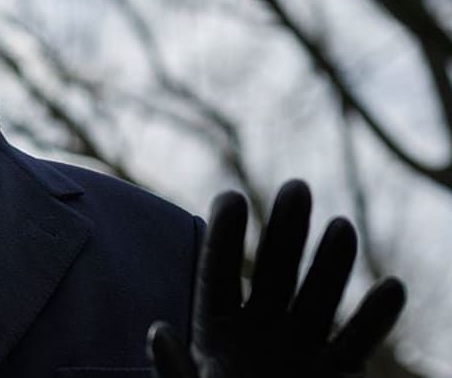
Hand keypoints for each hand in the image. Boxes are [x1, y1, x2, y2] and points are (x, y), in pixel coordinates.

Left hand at [147, 180, 405, 377]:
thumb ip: (175, 371)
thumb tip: (158, 330)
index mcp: (213, 334)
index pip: (218, 275)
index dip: (225, 238)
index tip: (232, 197)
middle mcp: (257, 334)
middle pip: (273, 273)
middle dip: (285, 232)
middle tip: (297, 187)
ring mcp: (296, 352)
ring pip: (317, 299)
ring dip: (331, 265)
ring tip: (341, 226)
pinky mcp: (329, 377)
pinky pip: (353, 345)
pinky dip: (373, 320)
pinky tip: (390, 287)